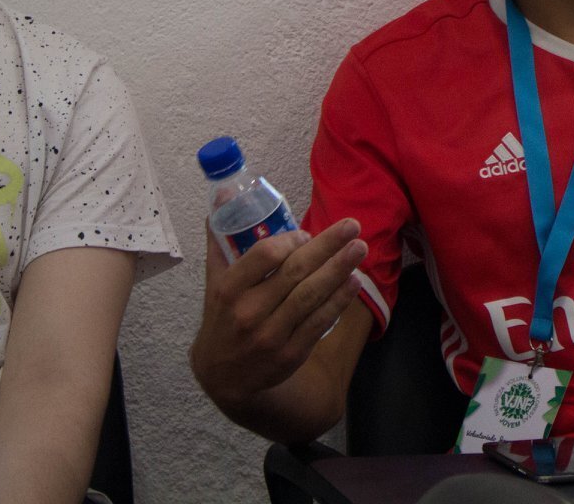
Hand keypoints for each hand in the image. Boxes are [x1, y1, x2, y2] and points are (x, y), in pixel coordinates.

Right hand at [190, 218, 366, 406]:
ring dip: (338, 270)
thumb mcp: (213, 282)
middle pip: (295, 272)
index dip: (290, 241)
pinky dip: (338, 300)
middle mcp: (249, 311)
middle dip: (327, 246)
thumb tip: (223, 197)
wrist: (223, 377)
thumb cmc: (222, 319)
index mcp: (229, 289)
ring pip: (310, 296)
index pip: (264, 256)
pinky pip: (319, 322)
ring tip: (360, 248)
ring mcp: (271, 334)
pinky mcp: (291, 354)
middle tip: (352, 225)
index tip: (307, 233)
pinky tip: (354, 282)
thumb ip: (220, 241)